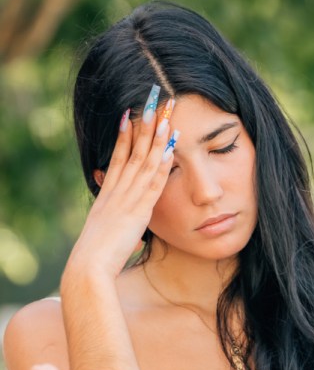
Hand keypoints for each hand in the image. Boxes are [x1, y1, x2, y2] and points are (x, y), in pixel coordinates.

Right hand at [67, 86, 176, 277]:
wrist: (88, 267)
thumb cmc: (97, 256)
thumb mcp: (105, 231)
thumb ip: (115, 220)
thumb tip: (125, 222)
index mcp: (108, 194)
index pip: (119, 157)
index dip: (126, 135)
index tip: (131, 114)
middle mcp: (117, 190)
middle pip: (132, 151)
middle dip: (144, 126)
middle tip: (152, 103)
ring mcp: (127, 198)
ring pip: (144, 161)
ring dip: (156, 137)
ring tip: (165, 115)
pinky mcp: (139, 210)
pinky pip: (152, 182)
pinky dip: (161, 164)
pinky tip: (170, 149)